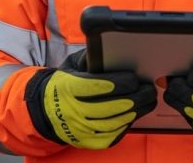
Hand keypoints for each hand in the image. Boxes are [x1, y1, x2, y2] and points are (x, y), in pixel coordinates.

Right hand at [26, 51, 156, 149]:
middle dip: (136, 97)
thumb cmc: (63, 84)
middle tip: (149, 89)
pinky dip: (125, 126)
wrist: (43, 111)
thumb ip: (89, 58)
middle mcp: (73, 111)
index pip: (99, 86)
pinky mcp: (85, 142)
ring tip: (148, 101)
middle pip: (112, 106)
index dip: (120, 82)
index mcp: (69, 88)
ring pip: (114, 123)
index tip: (134, 78)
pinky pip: (111, 136)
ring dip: (136, 112)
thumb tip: (110, 50)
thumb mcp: (70, 66)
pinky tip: (134, 115)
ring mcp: (79, 129)